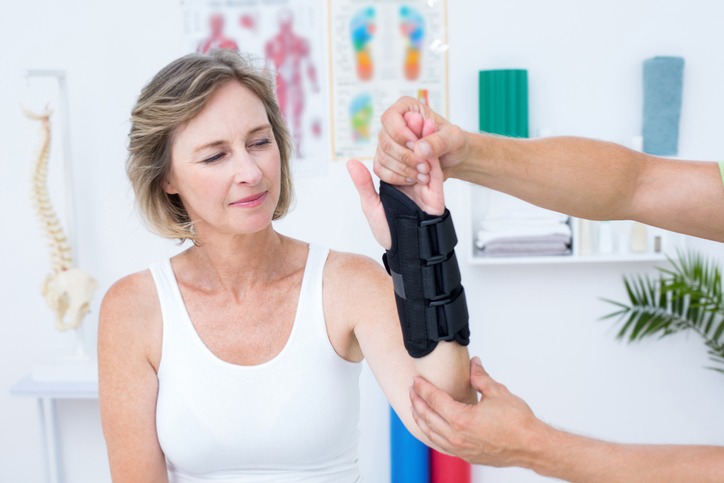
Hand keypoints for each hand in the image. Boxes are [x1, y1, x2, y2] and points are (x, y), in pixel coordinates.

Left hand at [347, 113, 444, 248]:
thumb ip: (363, 184)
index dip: (396, 138)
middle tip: (411, 117)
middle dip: (411, 134)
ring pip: (425, 156)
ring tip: (420, 122)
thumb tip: (351, 164)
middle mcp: (411, 179)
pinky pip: (436, 171)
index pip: (395, 154)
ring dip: (422, 141)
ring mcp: (424, 184)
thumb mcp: (371, 206)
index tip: (395, 121)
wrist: (408, 250)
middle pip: (413, 151)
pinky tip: (426, 147)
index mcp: (395, 180)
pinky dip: (432, 158)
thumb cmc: (391, 232)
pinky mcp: (435, 192)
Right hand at [374, 96, 469, 184]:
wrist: (452, 159)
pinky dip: (397, 178)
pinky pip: (381, 170)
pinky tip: (413, 179)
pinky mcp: (385, 160)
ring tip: (424, 174)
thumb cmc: (453, 143)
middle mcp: (393, 125)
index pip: (390, 118)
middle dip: (406, 157)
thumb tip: (419, 149)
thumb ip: (438, 141)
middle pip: (385, 141)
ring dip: (404, 169)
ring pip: (383, 158)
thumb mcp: (454, 138)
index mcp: (407, 109)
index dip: (400, 134)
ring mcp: (387, 143)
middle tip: (426, 166)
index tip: (416, 146)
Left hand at [410, 356, 545, 467]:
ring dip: (420, 418)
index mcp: (462, 419)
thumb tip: (474, 363)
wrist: (532, 446)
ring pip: (430, 433)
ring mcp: (460, 449)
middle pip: (427, 417)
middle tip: (412, 389)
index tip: (416, 380)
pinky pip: (441, 445)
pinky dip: (431, 434)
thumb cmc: (518, 422)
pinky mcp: (466, 456)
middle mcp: (457, 437)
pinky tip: (430, 428)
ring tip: (415, 407)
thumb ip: (480, 377)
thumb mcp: (497, 392)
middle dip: (417, 401)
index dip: (423, 388)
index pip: (434, 400)